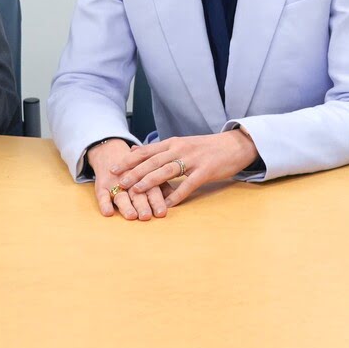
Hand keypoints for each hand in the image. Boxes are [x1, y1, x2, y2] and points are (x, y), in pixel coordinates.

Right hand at [85, 139, 167, 220]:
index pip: (152, 187)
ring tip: (131, 216)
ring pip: (120, 195)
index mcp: (144, 174)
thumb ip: (163, 186)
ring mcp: (114, 182)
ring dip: (126, 206)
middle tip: (146, 216)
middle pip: (136, 192)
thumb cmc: (137, 168)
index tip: (162, 212)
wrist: (110, 152)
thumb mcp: (150, 172)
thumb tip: (175, 198)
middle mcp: (129, 178)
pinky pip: (101, 195)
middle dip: (142, 204)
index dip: (156, 200)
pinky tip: (108, 213)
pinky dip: (104, 204)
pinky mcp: (101, 186)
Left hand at [116, 127, 259, 206]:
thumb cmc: (206, 148)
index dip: (129, 160)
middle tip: (119, 182)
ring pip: (167, 170)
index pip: (146, 151)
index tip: (113, 169)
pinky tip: (166, 204)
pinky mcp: (206, 170)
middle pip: (153, 161)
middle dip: (134, 172)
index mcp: (173, 143)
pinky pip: (188, 184)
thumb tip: (136, 152)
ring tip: (137, 191)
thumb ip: (161, 150)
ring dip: (150, 181)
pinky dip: (177, 195)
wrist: (235, 145)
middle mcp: (180, 149)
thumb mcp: (182, 144)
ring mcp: (193, 159)